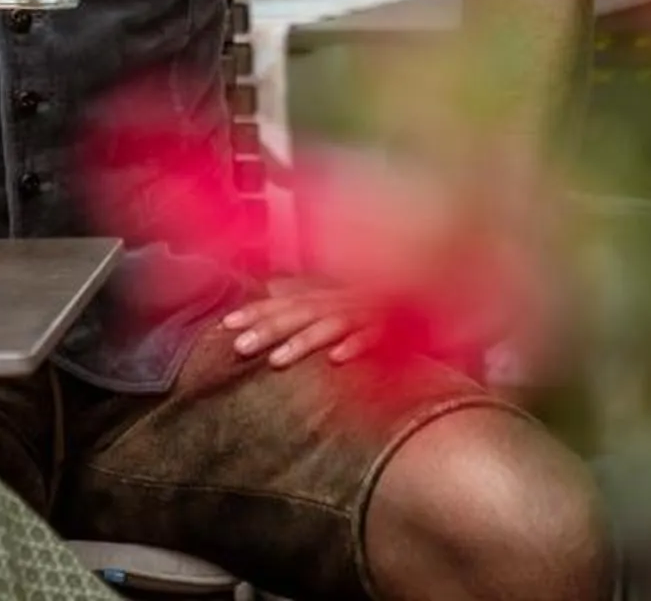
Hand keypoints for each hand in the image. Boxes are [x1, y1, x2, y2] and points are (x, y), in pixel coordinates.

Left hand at [221, 282, 395, 370]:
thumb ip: (307, 294)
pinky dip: (355, 345)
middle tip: (238, 346)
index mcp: (325, 296)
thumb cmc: (376, 298)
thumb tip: (269, 289)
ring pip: (328, 327)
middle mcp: (340, 302)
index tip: (225, 326)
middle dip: (268, 329)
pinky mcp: (390, 327)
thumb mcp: (338, 295)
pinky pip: (372, 337)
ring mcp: (365, 313)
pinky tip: (337, 360)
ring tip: (276, 362)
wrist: (425, 288)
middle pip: (298, 314)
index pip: (284, 302)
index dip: (255, 311)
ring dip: (302, 343)